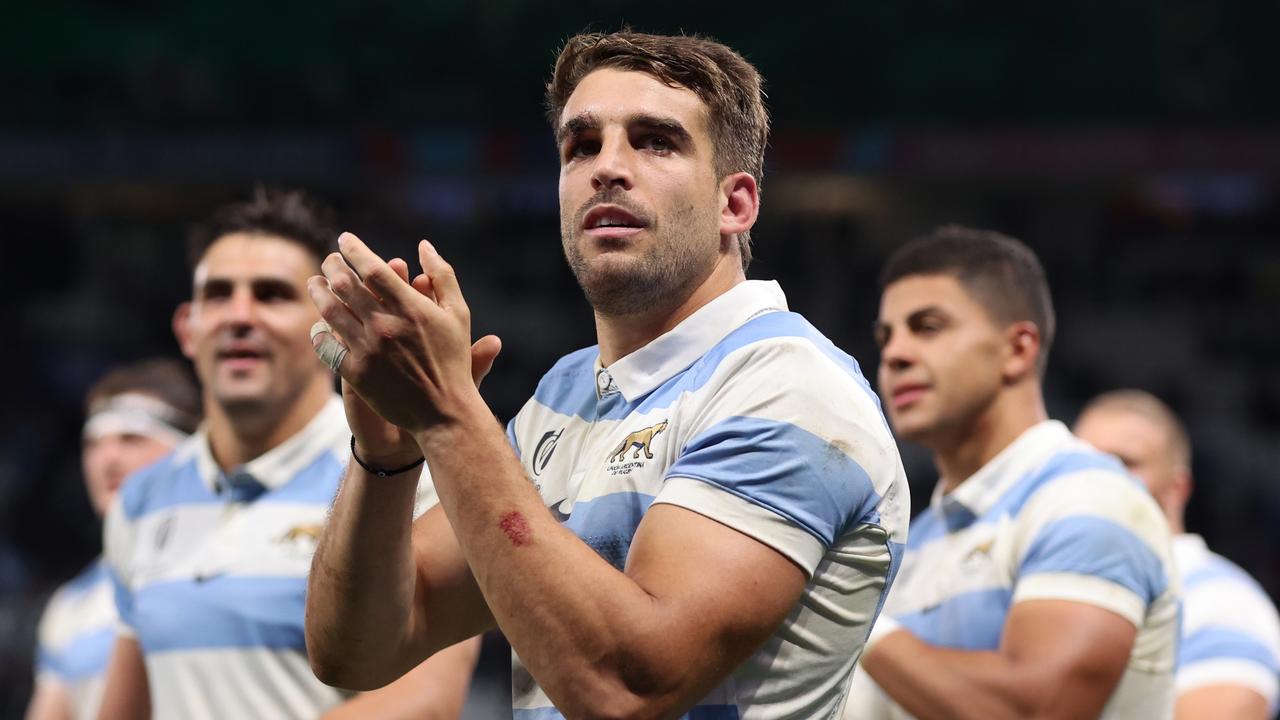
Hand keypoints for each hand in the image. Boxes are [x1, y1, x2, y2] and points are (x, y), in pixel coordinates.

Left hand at [307, 233, 500, 447]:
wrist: (443, 411)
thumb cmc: (453, 359)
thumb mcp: (458, 314)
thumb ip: (443, 276)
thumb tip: (424, 245)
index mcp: (411, 308)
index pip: (373, 268)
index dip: (354, 249)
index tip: (345, 239)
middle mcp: (386, 325)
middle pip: (345, 284)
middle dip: (332, 265)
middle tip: (329, 260)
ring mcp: (368, 350)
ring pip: (330, 311)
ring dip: (318, 292)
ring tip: (316, 283)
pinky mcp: (356, 373)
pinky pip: (326, 346)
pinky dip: (319, 331)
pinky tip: (319, 324)